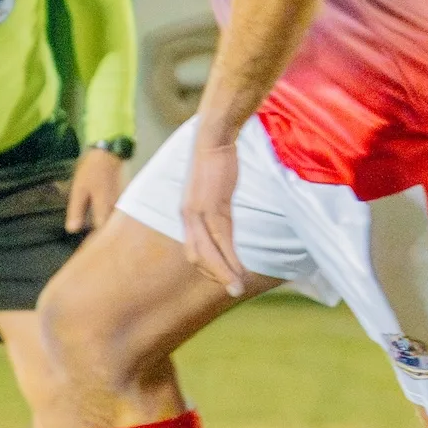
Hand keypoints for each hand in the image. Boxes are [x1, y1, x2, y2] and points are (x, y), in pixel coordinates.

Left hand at [64, 146, 125, 235]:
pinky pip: (119, 214)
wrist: (109, 153)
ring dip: (107, 225)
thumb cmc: (92, 171)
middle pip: (110, 229)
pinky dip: (112, 216)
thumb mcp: (79, 190)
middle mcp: (117, 210)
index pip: (100, 233)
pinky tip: (104, 213)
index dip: (92, 238)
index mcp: (104, 209)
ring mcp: (124, 205)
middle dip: (100, 233)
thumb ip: (76, 211)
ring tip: (96, 224)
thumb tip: (72, 230)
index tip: (86, 241)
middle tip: (89, 234)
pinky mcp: (126, 200)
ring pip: (115, 221)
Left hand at [181, 126, 246, 296]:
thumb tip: (222, 221)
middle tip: (233, 289)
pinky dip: (230, 257)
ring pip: (209, 252)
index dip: (207, 268)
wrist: (213, 137)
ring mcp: (199, 212)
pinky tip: (240, 267)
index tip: (224, 277)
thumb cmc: (216, 163)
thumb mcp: (211, 190)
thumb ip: (214, 209)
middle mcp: (188, 217)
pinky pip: (222, 238)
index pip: (192, 251)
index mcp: (186, 215)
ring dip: (224, 273)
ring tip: (238, 287)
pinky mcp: (214, 205)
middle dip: (215, 276)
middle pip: (196, 257)